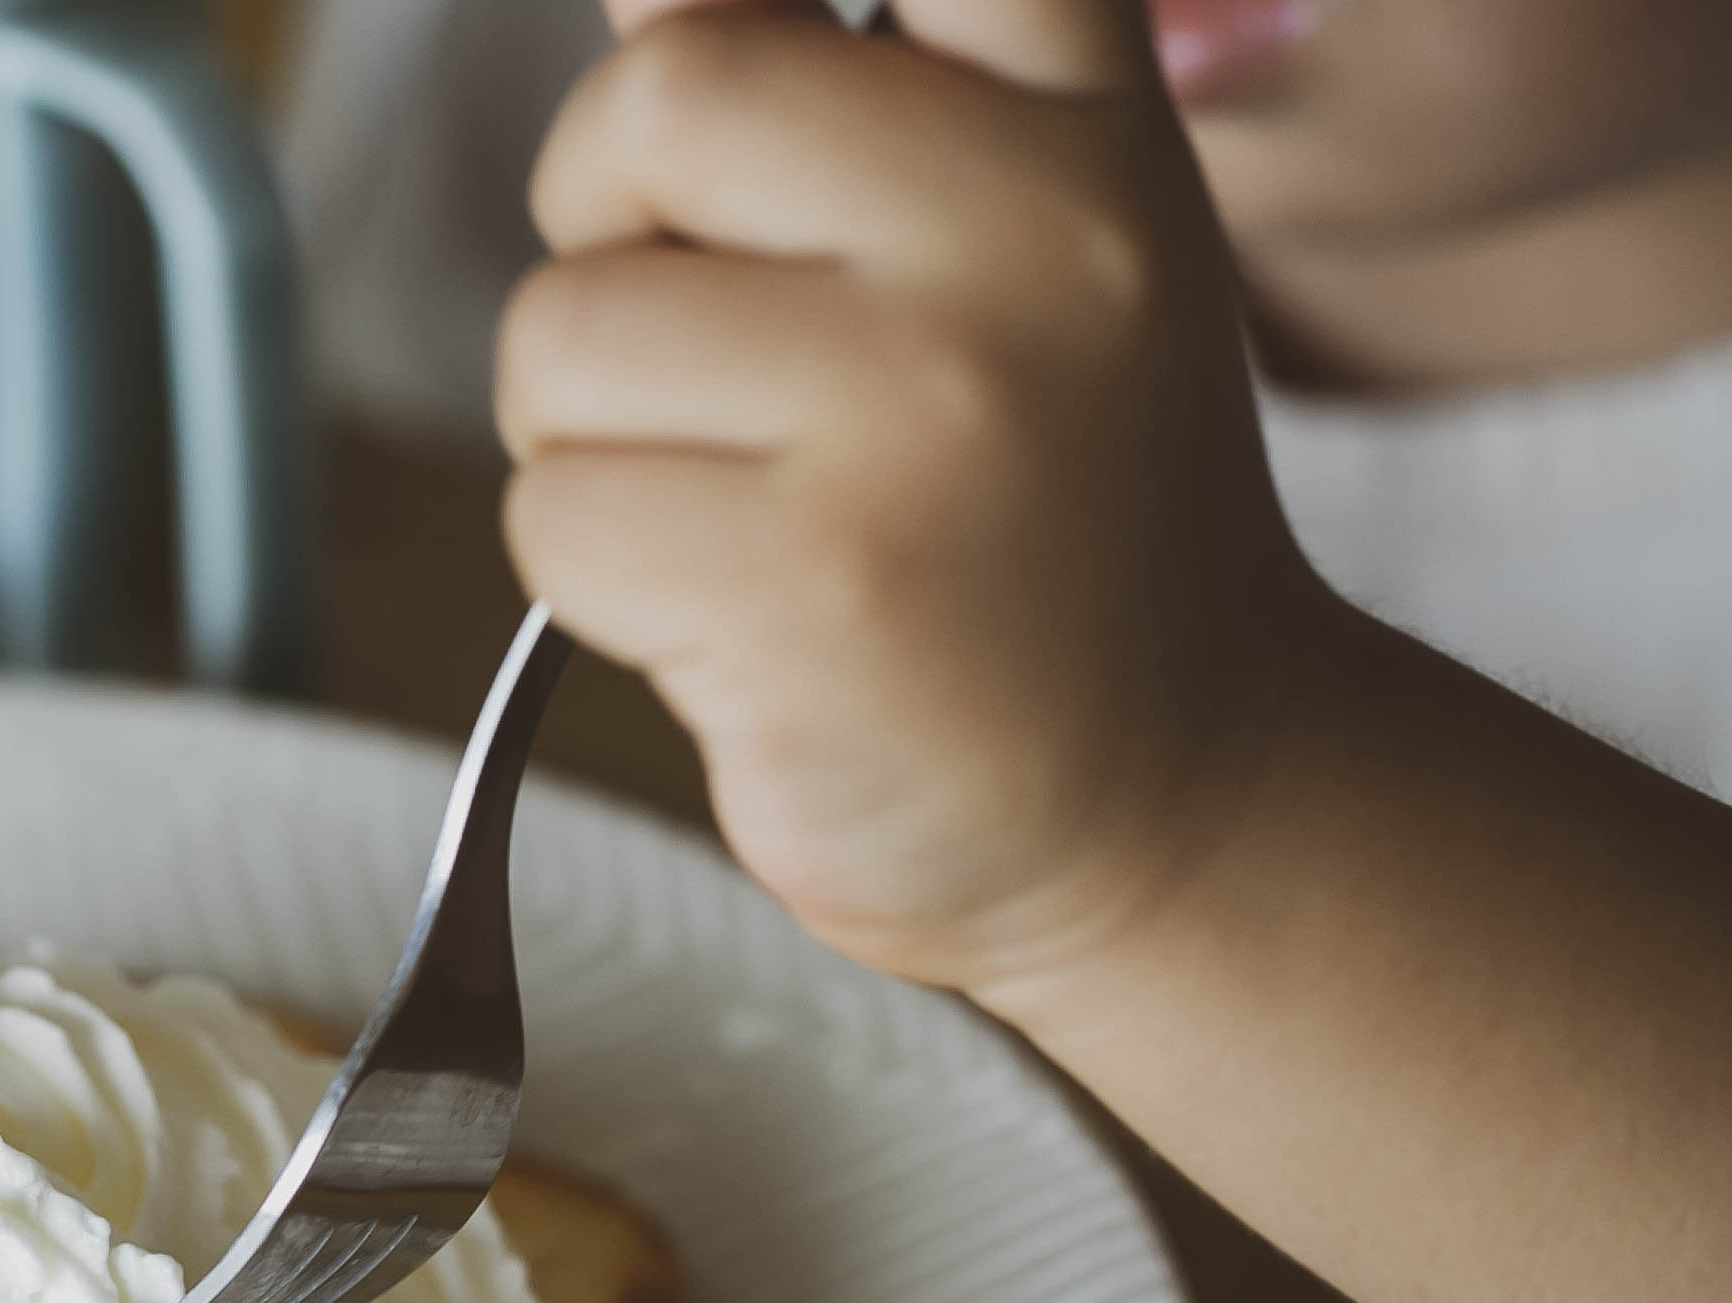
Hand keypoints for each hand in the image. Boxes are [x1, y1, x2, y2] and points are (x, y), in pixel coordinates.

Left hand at [500, 0, 1335, 1002]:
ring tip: (742, 511)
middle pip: (655, 105)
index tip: (719, 46)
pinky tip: (737, 615)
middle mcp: (1027, 237)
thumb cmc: (1044, 517)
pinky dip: (598, 579)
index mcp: (1077, 123)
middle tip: (691, 352)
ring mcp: (924, 411)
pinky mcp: (812, 585)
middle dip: (604, 230)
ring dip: (588, 438)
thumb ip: (829, 100)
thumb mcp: (1002, 260)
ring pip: (564, 334)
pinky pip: (556, 513)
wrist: (1175, 797)